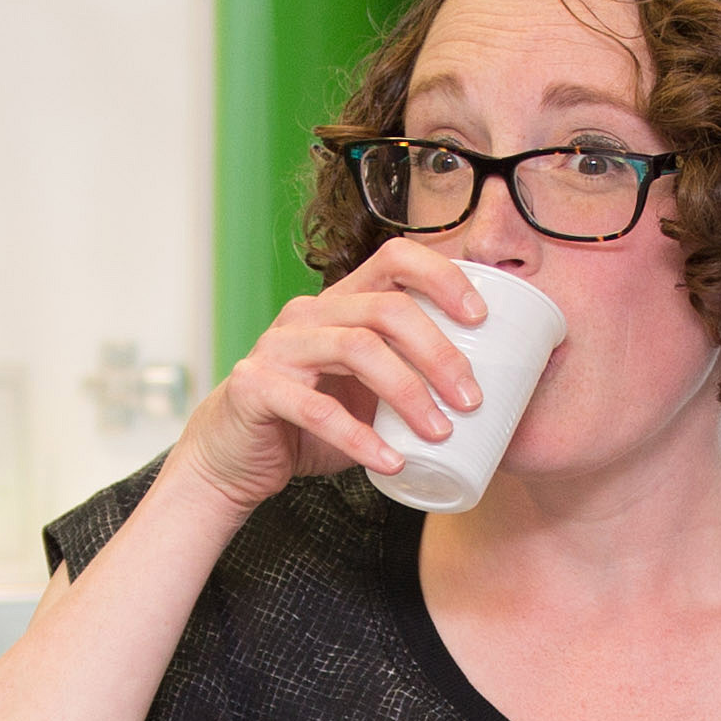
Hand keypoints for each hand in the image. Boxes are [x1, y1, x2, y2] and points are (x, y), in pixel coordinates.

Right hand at [171, 240, 495, 511]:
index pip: (395, 259)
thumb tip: (486, 389)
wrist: (234, 459)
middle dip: (439, 352)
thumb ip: (408, 377)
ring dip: (409, 393)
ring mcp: (279, 348)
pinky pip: (317, 408)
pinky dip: (361, 439)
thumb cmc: (307, 423)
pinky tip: (391, 462)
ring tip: (440, 432)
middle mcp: (309, 314)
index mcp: (339, 303)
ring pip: (357, 349)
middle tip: (471, 398)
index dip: (442, 277)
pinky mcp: (257, 388)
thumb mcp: (365, 392)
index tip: (481, 317)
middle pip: (386, 308)